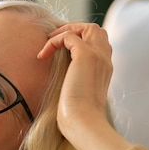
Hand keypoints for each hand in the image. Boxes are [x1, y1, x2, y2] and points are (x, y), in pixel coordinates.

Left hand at [38, 23, 131, 149]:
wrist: (84, 122)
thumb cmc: (78, 117)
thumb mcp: (78, 96)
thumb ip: (74, 83)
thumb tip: (62, 82)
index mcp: (105, 69)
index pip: (100, 43)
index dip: (81, 40)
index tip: (61, 49)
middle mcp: (105, 60)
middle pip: (96, 30)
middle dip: (74, 29)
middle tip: (54, 41)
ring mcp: (98, 56)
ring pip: (87, 27)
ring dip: (65, 30)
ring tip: (48, 43)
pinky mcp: (86, 55)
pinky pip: (69, 36)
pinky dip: (54, 41)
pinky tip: (42, 55)